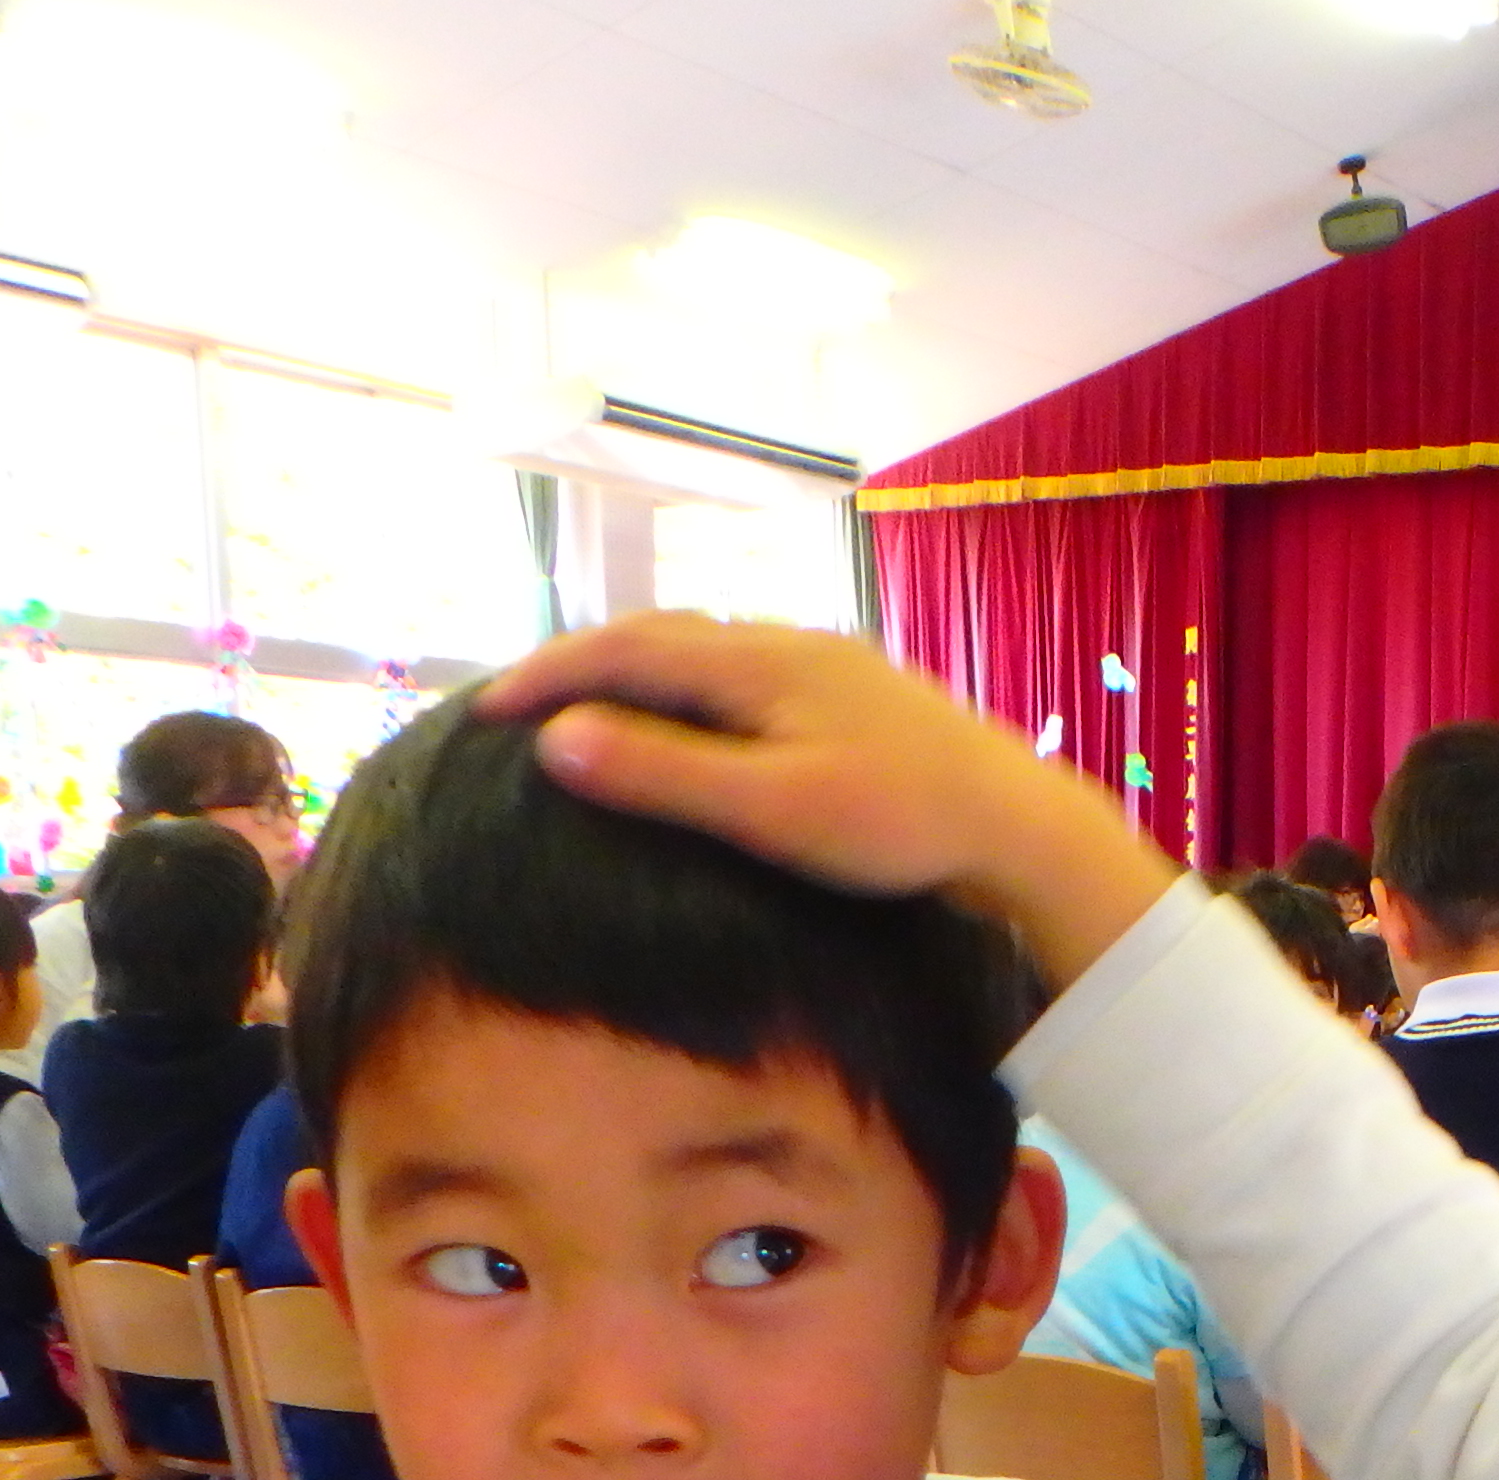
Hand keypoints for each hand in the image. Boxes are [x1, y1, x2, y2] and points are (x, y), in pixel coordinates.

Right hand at [479, 616, 1176, 992]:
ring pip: (703, 649)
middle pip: (657, 635)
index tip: (482, 712)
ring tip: (587, 710)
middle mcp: (784, 642)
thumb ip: (664, 775)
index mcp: (754, 661)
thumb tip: (558, 739)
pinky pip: (742, 670)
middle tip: (517, 704)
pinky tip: (692, 723)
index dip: (546, 676)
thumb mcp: (770, 809)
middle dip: (579, 664)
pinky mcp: (850, 692)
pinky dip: (687, 688)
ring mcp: (822, 663)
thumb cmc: (897, 824)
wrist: (1017, 824)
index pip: (621, 649)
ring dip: (634, 672)